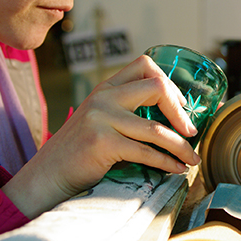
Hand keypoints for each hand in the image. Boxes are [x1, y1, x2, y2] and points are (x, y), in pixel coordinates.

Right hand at [3, 55, 200, 217]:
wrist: (48, 175)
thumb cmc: (82, 151)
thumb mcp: (101, 120)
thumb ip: (127, 111)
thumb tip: (174, 120)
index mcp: (106, 88)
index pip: (144, 65)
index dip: (170, 83)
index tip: (182, 105)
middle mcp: (104, 97)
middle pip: (157, 88)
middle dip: (181, 112)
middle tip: (192, 132)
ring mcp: (101, 118)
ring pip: (156, 129)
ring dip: (181, 146)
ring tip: (193, 158)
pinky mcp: (101, 142)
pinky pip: (146, 152)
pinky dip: (167, 162)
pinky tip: (177, 169)